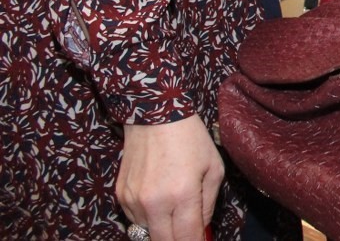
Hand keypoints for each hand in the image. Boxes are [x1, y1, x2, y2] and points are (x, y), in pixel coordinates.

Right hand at [118, 116, 222, 240]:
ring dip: (162, 229)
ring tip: (174, 208)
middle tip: (188, 230)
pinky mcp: (120, 196)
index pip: (187, 239)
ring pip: (147, 233)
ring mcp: (133, 201)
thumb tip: (200, 229)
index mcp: (182, 195)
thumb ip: (208, 204)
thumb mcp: (213, 169)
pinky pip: (135, 219)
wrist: (155, 115)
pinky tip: (158, 198)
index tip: (200, 240)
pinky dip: (148, 217)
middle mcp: (154, 203)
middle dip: (178, 240)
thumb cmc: (191, 140)